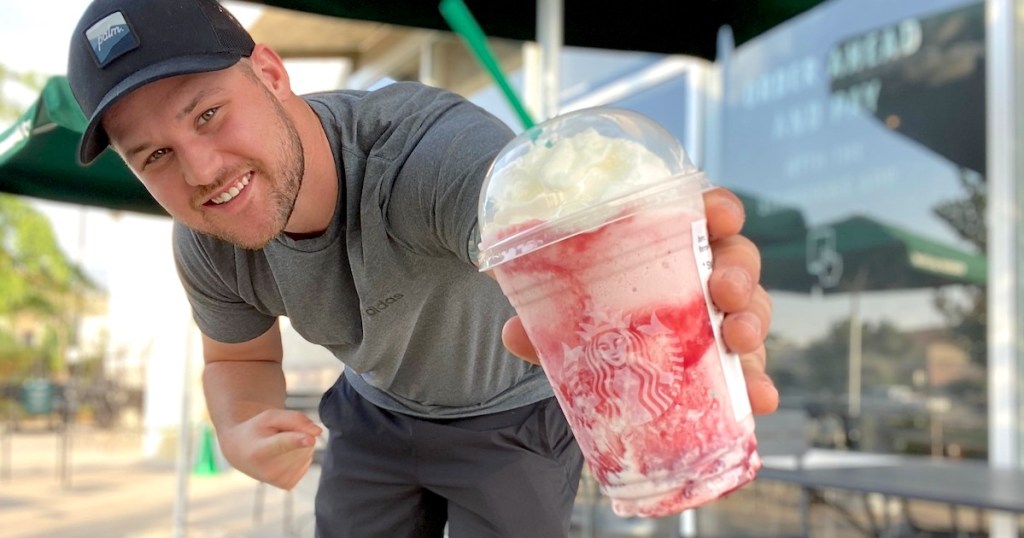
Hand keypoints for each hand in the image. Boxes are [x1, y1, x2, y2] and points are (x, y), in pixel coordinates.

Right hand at [217, 408, 322, 489]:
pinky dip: (299, 454)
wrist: (241, 454)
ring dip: (298, 443)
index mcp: (260, 451)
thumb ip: (295, 419)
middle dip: (296, 433)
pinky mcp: (288, 485)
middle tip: (274, 436)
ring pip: (307, 451)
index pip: (282, 444)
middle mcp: (269, 471)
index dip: (297, 441)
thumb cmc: (256, 431)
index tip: (311, 439)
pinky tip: (282, 456)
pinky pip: (307, 460)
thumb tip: (318, 432)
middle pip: (302, 443)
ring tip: (276, 446)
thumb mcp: (269, 417)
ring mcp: (279, 481)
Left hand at [502, 187, 778, 414]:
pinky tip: (759, 400)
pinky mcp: (724, 362)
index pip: (708, 212)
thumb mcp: (565, 299)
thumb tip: (514, 331)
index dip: (721, 210)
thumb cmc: (595, 303)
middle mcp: (705, 272)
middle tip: (723, 289)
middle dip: (739, 272)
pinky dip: (756, 384)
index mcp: (674, 239)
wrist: (602, 354)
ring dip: (752, 323)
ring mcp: (719, 317)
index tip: (719, 216)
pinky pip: (748, 369)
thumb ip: (542, 310)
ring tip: (738, 339)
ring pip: (751, 310)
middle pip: (739, 260)